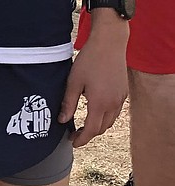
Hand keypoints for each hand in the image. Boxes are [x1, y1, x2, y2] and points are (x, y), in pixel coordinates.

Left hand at [60, 23, 127, 146]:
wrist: (109, 43)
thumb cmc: (89, 60)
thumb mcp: (73, 82)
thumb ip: (68, 103)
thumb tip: (62, 120)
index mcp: (100, 103)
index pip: (92, 130)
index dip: (82, 139)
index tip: (73, 142)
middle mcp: (113, 103)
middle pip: (102, 128)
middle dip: (89, 134)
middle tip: (75, 134)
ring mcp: (121, 98)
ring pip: (110, 120)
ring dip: (98, 126)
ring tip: (84, 125)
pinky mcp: (124, 91)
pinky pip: (115, 111)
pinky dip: (105, 116)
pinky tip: (96, 111)